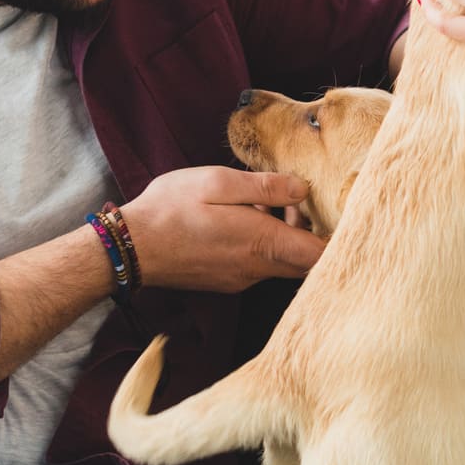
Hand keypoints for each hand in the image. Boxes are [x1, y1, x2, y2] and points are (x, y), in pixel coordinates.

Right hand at [120, 166, 322, 292]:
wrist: (129, 248)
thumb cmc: (171, 209)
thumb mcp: (219, 182)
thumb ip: (266, 187)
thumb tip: (302, 189)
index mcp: (263, 244)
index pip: (321, 255)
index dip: (336, 236)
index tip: (333, 213)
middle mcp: (257, 269)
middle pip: (306, 261)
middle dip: (308, 231)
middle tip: (289, 201)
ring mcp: (241, 280)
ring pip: (281, 262)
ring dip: (281, 235)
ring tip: (258, 205)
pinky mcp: (226, 282)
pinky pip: (258, 265)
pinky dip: (261, 244)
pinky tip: (238, 221)